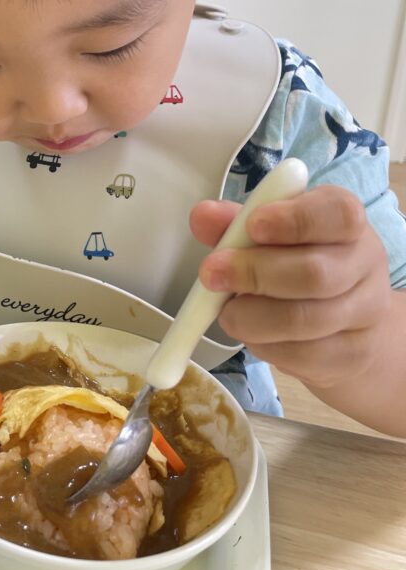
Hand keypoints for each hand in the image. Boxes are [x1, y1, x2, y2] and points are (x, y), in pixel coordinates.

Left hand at [191, 185, 391, 390]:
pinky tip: (254, 333)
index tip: (252, 226)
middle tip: (212, 274)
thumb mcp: (268, 234)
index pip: (337, 214)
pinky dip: (266, 345)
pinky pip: (303, 354)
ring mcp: (365, 311)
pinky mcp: (353, 354)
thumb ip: (235, 222)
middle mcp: (364, 261)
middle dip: (254, 274)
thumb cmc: (297, 263)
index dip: (294, 221)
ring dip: (253, 317)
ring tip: (228, 311)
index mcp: (344, 220)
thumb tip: (204, 216)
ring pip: (305, 320)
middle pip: (316, 273)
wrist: (346, 323)